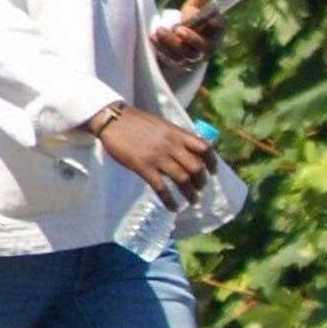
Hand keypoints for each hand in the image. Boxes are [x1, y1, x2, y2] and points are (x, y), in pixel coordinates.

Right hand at [91, 104, 215, 210]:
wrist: (113, 120)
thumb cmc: (137, 122)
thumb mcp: (163, 125)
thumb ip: (176, 137)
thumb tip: (188, 151)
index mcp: (177, 133)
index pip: (204, 148)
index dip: (212, 162)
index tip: (213, 171)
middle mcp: (171, 145)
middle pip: (196, 167)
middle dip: (201, 181)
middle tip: (200, 188)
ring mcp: (158, 157)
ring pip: (182, 179)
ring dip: (190, 193)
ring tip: (192, 200)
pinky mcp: (143, 167)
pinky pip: (161, 188)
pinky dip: (170, 200)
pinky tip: (173, 207)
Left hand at [151, 0, 223, 66]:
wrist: (182, 41)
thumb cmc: (193, 20)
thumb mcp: (196, 6)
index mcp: (216, 31)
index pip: (217, 28)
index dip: (213, 23)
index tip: (207, 17)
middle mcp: (207, 47)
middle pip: (201, 46)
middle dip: (191, 38)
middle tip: (179, 29)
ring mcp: (193, 57)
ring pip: (184, 54)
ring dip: (171, 43)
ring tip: (159, 30)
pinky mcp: (179, 63)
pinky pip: (171, 59)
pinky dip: (162, 48)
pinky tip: (153, 37)